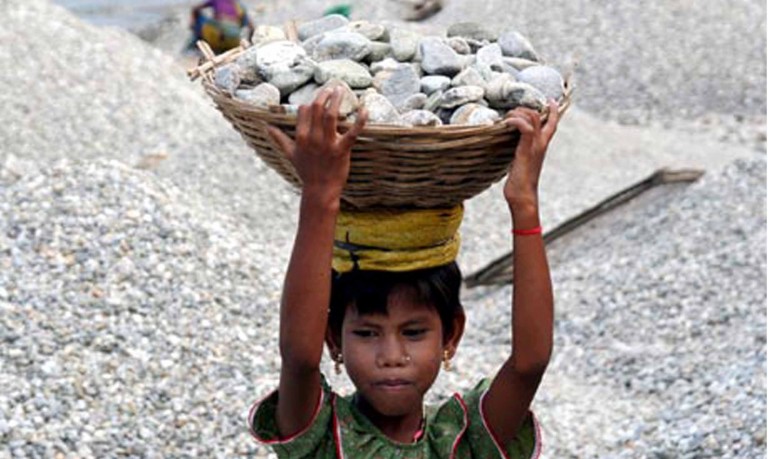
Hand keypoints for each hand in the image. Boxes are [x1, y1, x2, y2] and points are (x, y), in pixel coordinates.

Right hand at [267, 88, 367, 206]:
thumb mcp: (290, 154)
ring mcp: (328, 144)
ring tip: (341, 89)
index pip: (304, 110)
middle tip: (333, 87)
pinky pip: (353, 132)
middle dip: (325, 94)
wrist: (320, 189)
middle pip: (317, 108)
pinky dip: (360, 120)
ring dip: (337, 99)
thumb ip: (279, 138)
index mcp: (301, 137)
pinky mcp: (342, 150)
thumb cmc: (306, 171)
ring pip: (331, 115)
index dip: (311, 102)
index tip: (319, 97)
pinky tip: (364, 109)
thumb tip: (267, 127)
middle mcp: (313, 138)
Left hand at [503, 101, 559, 213]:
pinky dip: (514, 121)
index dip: (553, 111)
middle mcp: (541, 143)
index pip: (552, 124)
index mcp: (541, 146)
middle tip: (510, 113)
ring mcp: (534, 146)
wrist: (523, 195)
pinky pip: (524, 127)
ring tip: (505, 119)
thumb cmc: (520, 183)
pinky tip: (505, 124)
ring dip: (517, 113)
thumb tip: (511, 151)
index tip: (551, 100)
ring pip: (532, 117)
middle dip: (523, 108)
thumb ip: (520, 154)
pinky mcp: (526, 149)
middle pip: (539, 115)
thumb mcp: (520, 163)